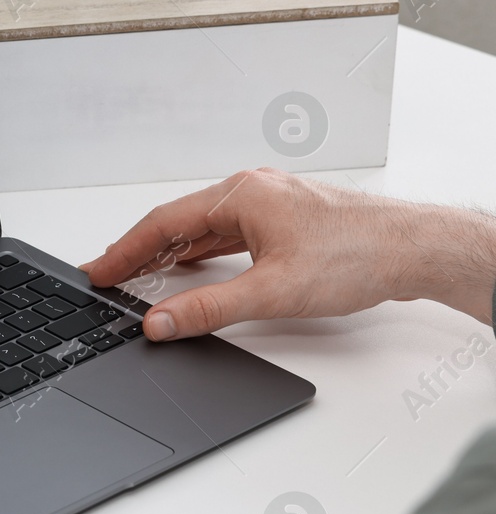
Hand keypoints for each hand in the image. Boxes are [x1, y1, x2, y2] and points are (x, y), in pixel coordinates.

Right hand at [81, 168, 495, 339]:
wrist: (416, 250)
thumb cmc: (359, 256)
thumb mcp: (272, 292)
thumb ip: (209, 309)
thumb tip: (160, 321)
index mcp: (241, 195)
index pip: (163, 224)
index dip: (123, 251)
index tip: (96, 272)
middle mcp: (253, 191)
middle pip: (178, 222)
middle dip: (139, 251)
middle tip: (106, 276)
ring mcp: (270, 204)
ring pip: (203, 227)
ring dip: (170, 251)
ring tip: (138, 274)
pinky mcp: (286, 221)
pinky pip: (227, 232)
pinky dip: (201, 251)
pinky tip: (192, 266)